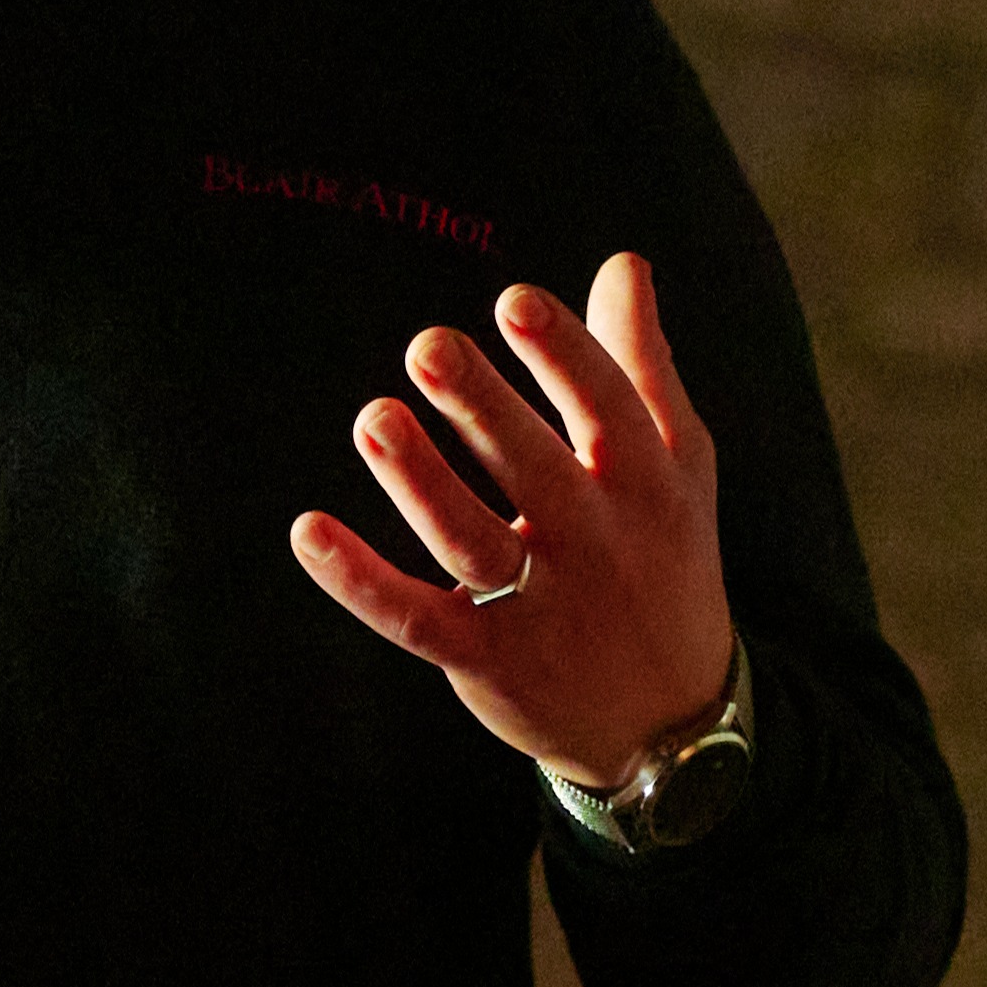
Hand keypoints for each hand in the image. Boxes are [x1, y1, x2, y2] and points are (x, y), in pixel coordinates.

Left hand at [288, 252, 740, 786]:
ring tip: (374, 418)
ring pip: (473, 542)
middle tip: (426, 347)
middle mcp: (594, 543)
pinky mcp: (485, 659)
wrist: (670, 723)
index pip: (607, 410)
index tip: (515, 302)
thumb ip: (642, 364)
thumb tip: (623, 263)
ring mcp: (538, 606)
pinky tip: (309, 531)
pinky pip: (415, 617)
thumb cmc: (663, 560)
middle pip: (535, 469)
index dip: (564, 355)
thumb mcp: (677, 466)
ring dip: (420, 483)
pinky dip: (361, 581)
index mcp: (643, 484)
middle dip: (482, 408)